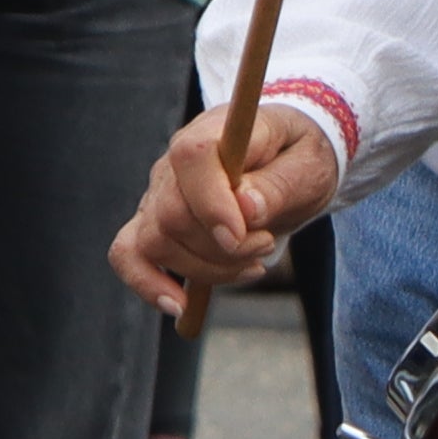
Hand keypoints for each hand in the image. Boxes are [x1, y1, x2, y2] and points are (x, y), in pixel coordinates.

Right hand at [109, 100, 338, 325]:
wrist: (285, 164)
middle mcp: (172, 164)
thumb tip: (246, 209)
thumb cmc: (297, 159)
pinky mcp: (152, 226)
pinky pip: (128, 255)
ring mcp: (156, 196)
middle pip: (172, 214)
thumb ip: (279, 184)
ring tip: (251, 262)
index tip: (241, 236)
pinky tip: (179, 305)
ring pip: (155, 243)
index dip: (212, 202)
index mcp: (213, 133)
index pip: (192, 157)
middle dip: (222, 248)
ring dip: (207, 268)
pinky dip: (147, 284)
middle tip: (266, 245)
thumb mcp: (309, 167)